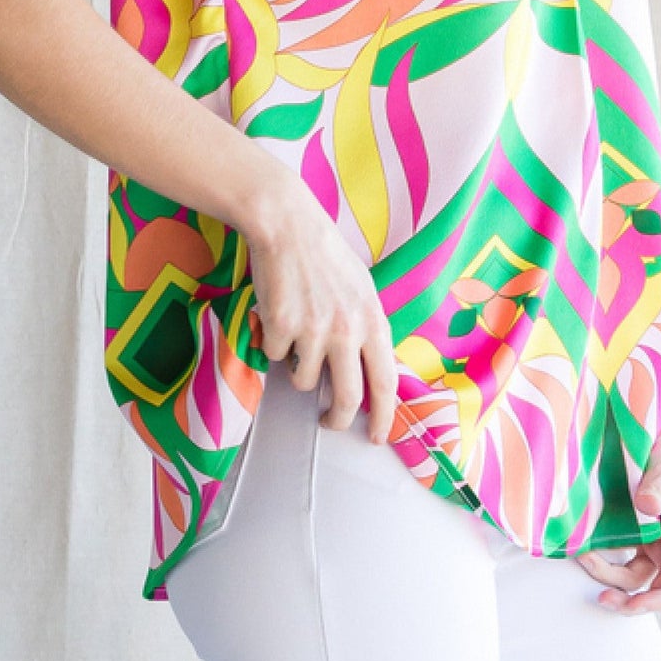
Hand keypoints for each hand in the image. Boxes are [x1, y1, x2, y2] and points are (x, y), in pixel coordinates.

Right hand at [242, 174, 398, 445]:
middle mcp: (347, 330)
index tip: (377, 435)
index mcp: (373, 321)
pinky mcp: (282, 326)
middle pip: (346, 397)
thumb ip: (367, 329)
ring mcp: (313, 330)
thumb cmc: (326, 256)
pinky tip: (278, 316)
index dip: (384, 416)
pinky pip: (276, 356)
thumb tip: (368, 370)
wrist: (288, 225)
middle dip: (337, 419)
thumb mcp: (362, 290)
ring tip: (297, 339)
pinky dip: (275, 345)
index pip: (385, 382)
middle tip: (329, 422)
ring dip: (298, 370)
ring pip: (304, 380)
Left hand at [573, 380, 660, 614]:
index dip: (660, 600)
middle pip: (657, 585)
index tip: (634, 604)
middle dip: (631, 598)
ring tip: (584, 559)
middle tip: (602, 601)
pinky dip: (607, 555)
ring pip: (638, 573)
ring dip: (612, 576)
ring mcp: (660, 537)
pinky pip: (626, 553)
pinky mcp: (644, 527)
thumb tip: (646, 506)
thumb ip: (657, 486)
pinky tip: (587, 548)